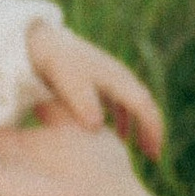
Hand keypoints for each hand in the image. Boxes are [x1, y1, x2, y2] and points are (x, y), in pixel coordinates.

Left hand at [26, 22, 163, 155]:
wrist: (40, 40)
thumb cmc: (56, 63)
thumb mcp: (69, 84)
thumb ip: (83, 104)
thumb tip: (97, 126)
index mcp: (117, 78)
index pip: (145, 106)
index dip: (152, 130)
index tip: (153, 154)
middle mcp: (119, 76)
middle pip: (144, 104)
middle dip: (150, 130)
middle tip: (153, 155)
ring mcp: (109, 76)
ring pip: (131, 103)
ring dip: (137, 125)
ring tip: (136, 147)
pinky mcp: (97, 78)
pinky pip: (118, 100)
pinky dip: (122, 118)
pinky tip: (114, 133)